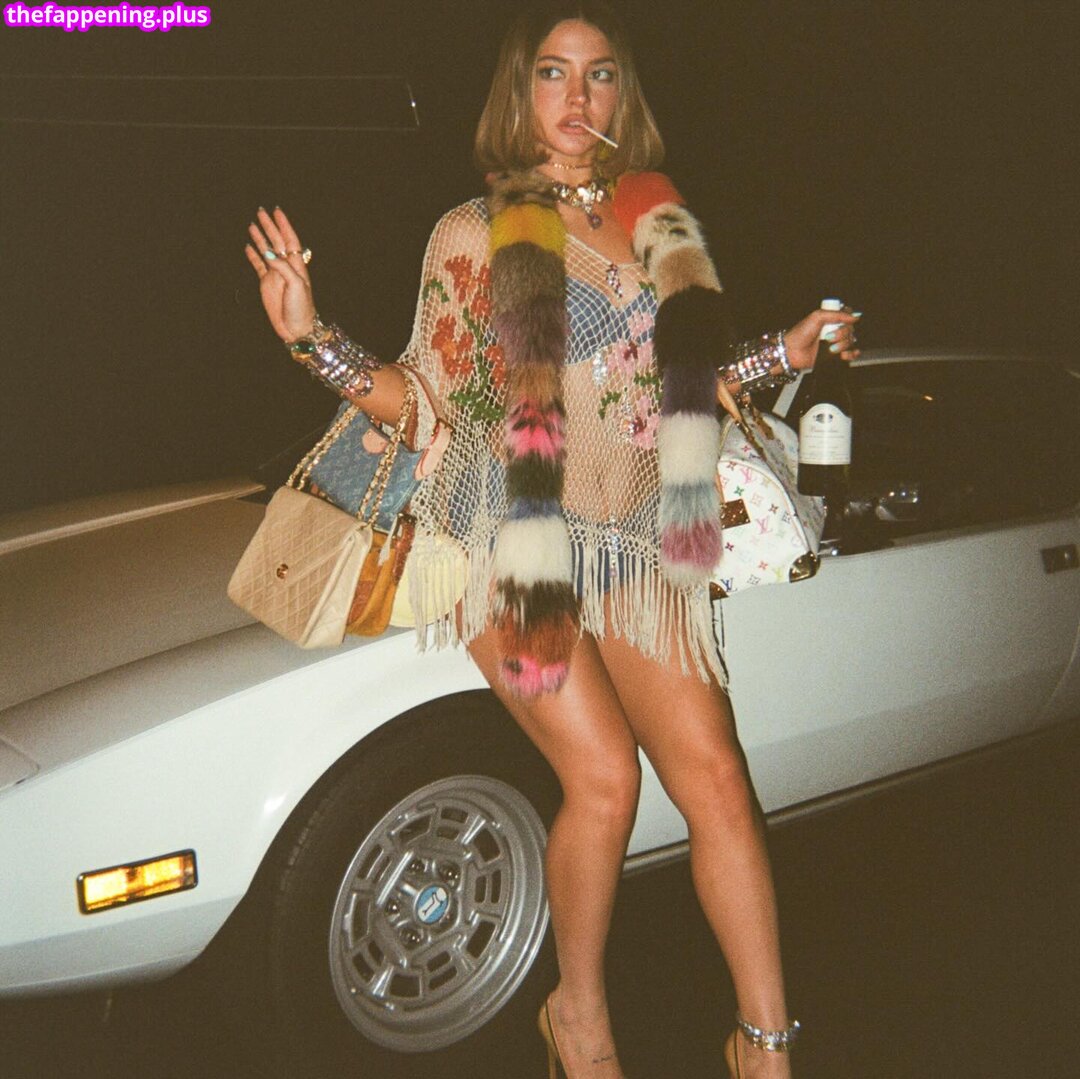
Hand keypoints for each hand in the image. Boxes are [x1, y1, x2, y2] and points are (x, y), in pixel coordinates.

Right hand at [244, 206, 316, 345]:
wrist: (296, 328)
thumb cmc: (301, 308)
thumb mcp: (296, 285)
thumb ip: (282, 267)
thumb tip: (268, 252)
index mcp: (296, 265)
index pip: (290, 240)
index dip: (284, 225)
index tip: (277, 212)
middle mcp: (286, 267)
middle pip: (277, 242)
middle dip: (270, 226)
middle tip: (261, 211)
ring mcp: (275, 275)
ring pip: (267, 251)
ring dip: (261, 237)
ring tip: (252, 224)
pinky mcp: (267, 284)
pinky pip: (258, 265)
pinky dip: (253, 255)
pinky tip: (249, 246)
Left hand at [784, 305, 861, 369]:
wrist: (791, 352)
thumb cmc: (800, 333)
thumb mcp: (817, 317)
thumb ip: (837, 314)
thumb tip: (855, 316)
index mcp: (830, 319)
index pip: (848, 315)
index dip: (848, 318)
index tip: (842, 321)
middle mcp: (834, 330)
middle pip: (850, 329)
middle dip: (842, 334)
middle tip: (828, 337)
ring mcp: (834, 343)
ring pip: (850, 342)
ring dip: (843, 345)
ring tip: (831, 349)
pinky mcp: (834, 355)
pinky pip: (850, 354)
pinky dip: (851, 354)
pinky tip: (845, 355)